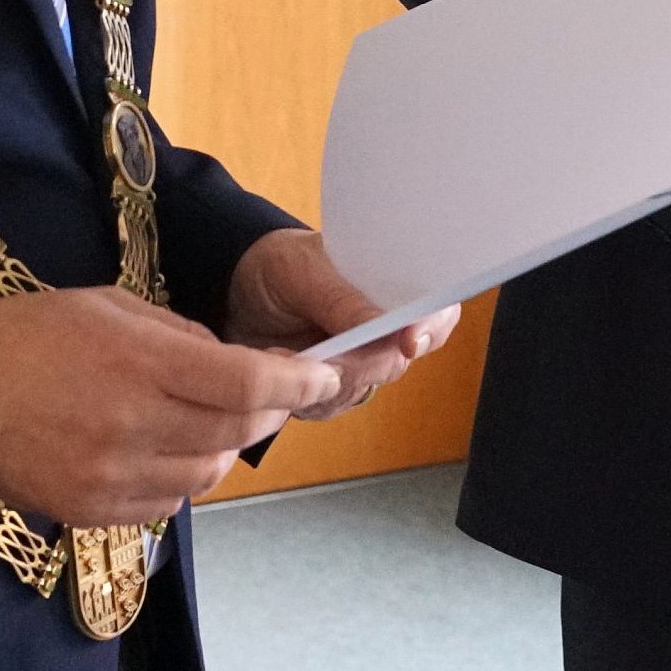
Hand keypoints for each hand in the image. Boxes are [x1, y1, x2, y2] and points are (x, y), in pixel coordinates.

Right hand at [0, 286, 341, 526]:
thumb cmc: (36, 335)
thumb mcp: (113, 307)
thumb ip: (182, 336)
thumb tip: (241, 367)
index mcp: (138, 361)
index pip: (245, 384)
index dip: (296, 383)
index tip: (325, 375)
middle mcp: (130, 422)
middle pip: (235, 432)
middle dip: (269, 412)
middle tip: (275, 393)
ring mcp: (111, 474)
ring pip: (208, 472)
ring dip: (225, 446)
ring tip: (207, 418)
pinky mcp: (93, 509)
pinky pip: (169, 503)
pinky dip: (184, 477)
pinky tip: (166, 449)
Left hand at [226, 227, 460, 419]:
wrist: (232, 289)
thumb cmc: (277, 264)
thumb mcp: (303, 271)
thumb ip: (343, 301)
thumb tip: (388, 332)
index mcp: (393, 287)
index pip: (438, 310)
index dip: (433, 327)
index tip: (410, 339)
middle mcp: (384, 329)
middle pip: (399, 361)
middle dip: (359, 362)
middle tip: (323, 352)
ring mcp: (357, 361)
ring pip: (361, 389)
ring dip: (321, 380)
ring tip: (283, 351)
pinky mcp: (327, 387)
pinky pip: (327, 405)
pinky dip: (301, 393)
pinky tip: (277, 362)